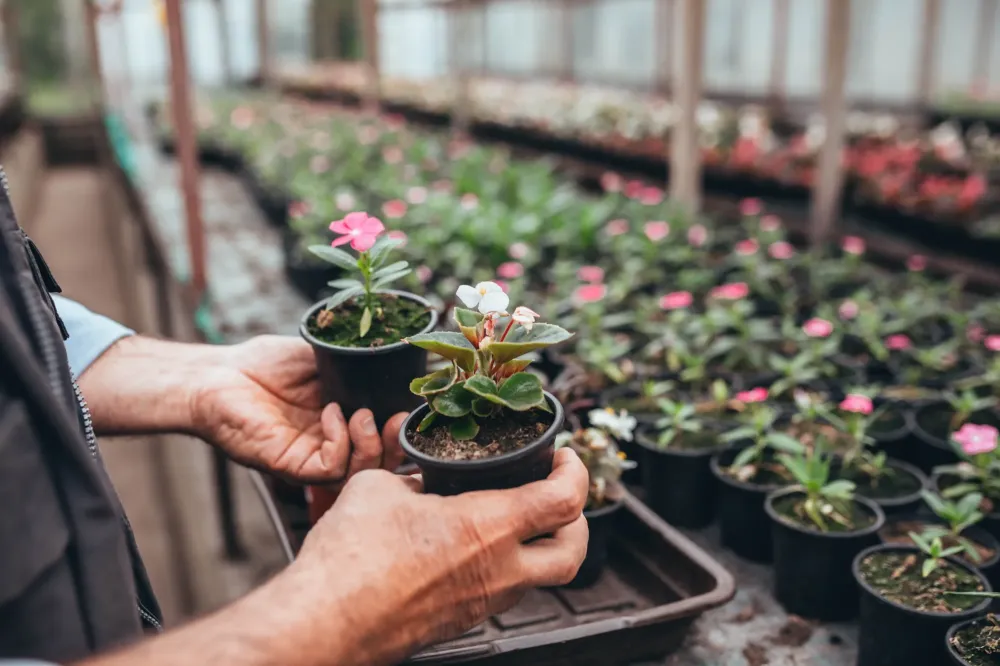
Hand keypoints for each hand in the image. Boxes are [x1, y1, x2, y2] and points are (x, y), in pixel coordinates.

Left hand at [192, 335, 405, 483]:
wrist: (219, 374)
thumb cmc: (264, 364)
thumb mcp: (322, 356)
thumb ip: (355, 364)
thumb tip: (395, 358)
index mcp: (343, 423)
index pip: (383, 439)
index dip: (402, 430)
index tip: (412, 407)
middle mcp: (331, 445)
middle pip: (379, 465)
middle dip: (396, 446)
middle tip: (397, 419)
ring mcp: (311, 458)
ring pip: (359, 474)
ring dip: (370, 444)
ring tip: (360, 413)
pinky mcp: (290, 465)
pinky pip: (329, 469)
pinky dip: (340, 442)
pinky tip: (332, 414)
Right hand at [291, 448, 589, 664]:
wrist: (326, 622)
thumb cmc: (351, 559)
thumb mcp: (380, 488)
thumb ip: (412, 478)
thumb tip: (419, 481)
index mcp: (488, 528)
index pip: (564, 500)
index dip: (574, 472)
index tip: (563, 458)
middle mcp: (498, 571)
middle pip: (572, 553)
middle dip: (576, 522)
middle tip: (558, 497)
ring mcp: (482, 602)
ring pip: (537, 577)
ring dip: (537, 547)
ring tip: (511, 519)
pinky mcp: (460, 620)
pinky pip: (499, 592)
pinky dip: (500, 567)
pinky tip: (467, 548)